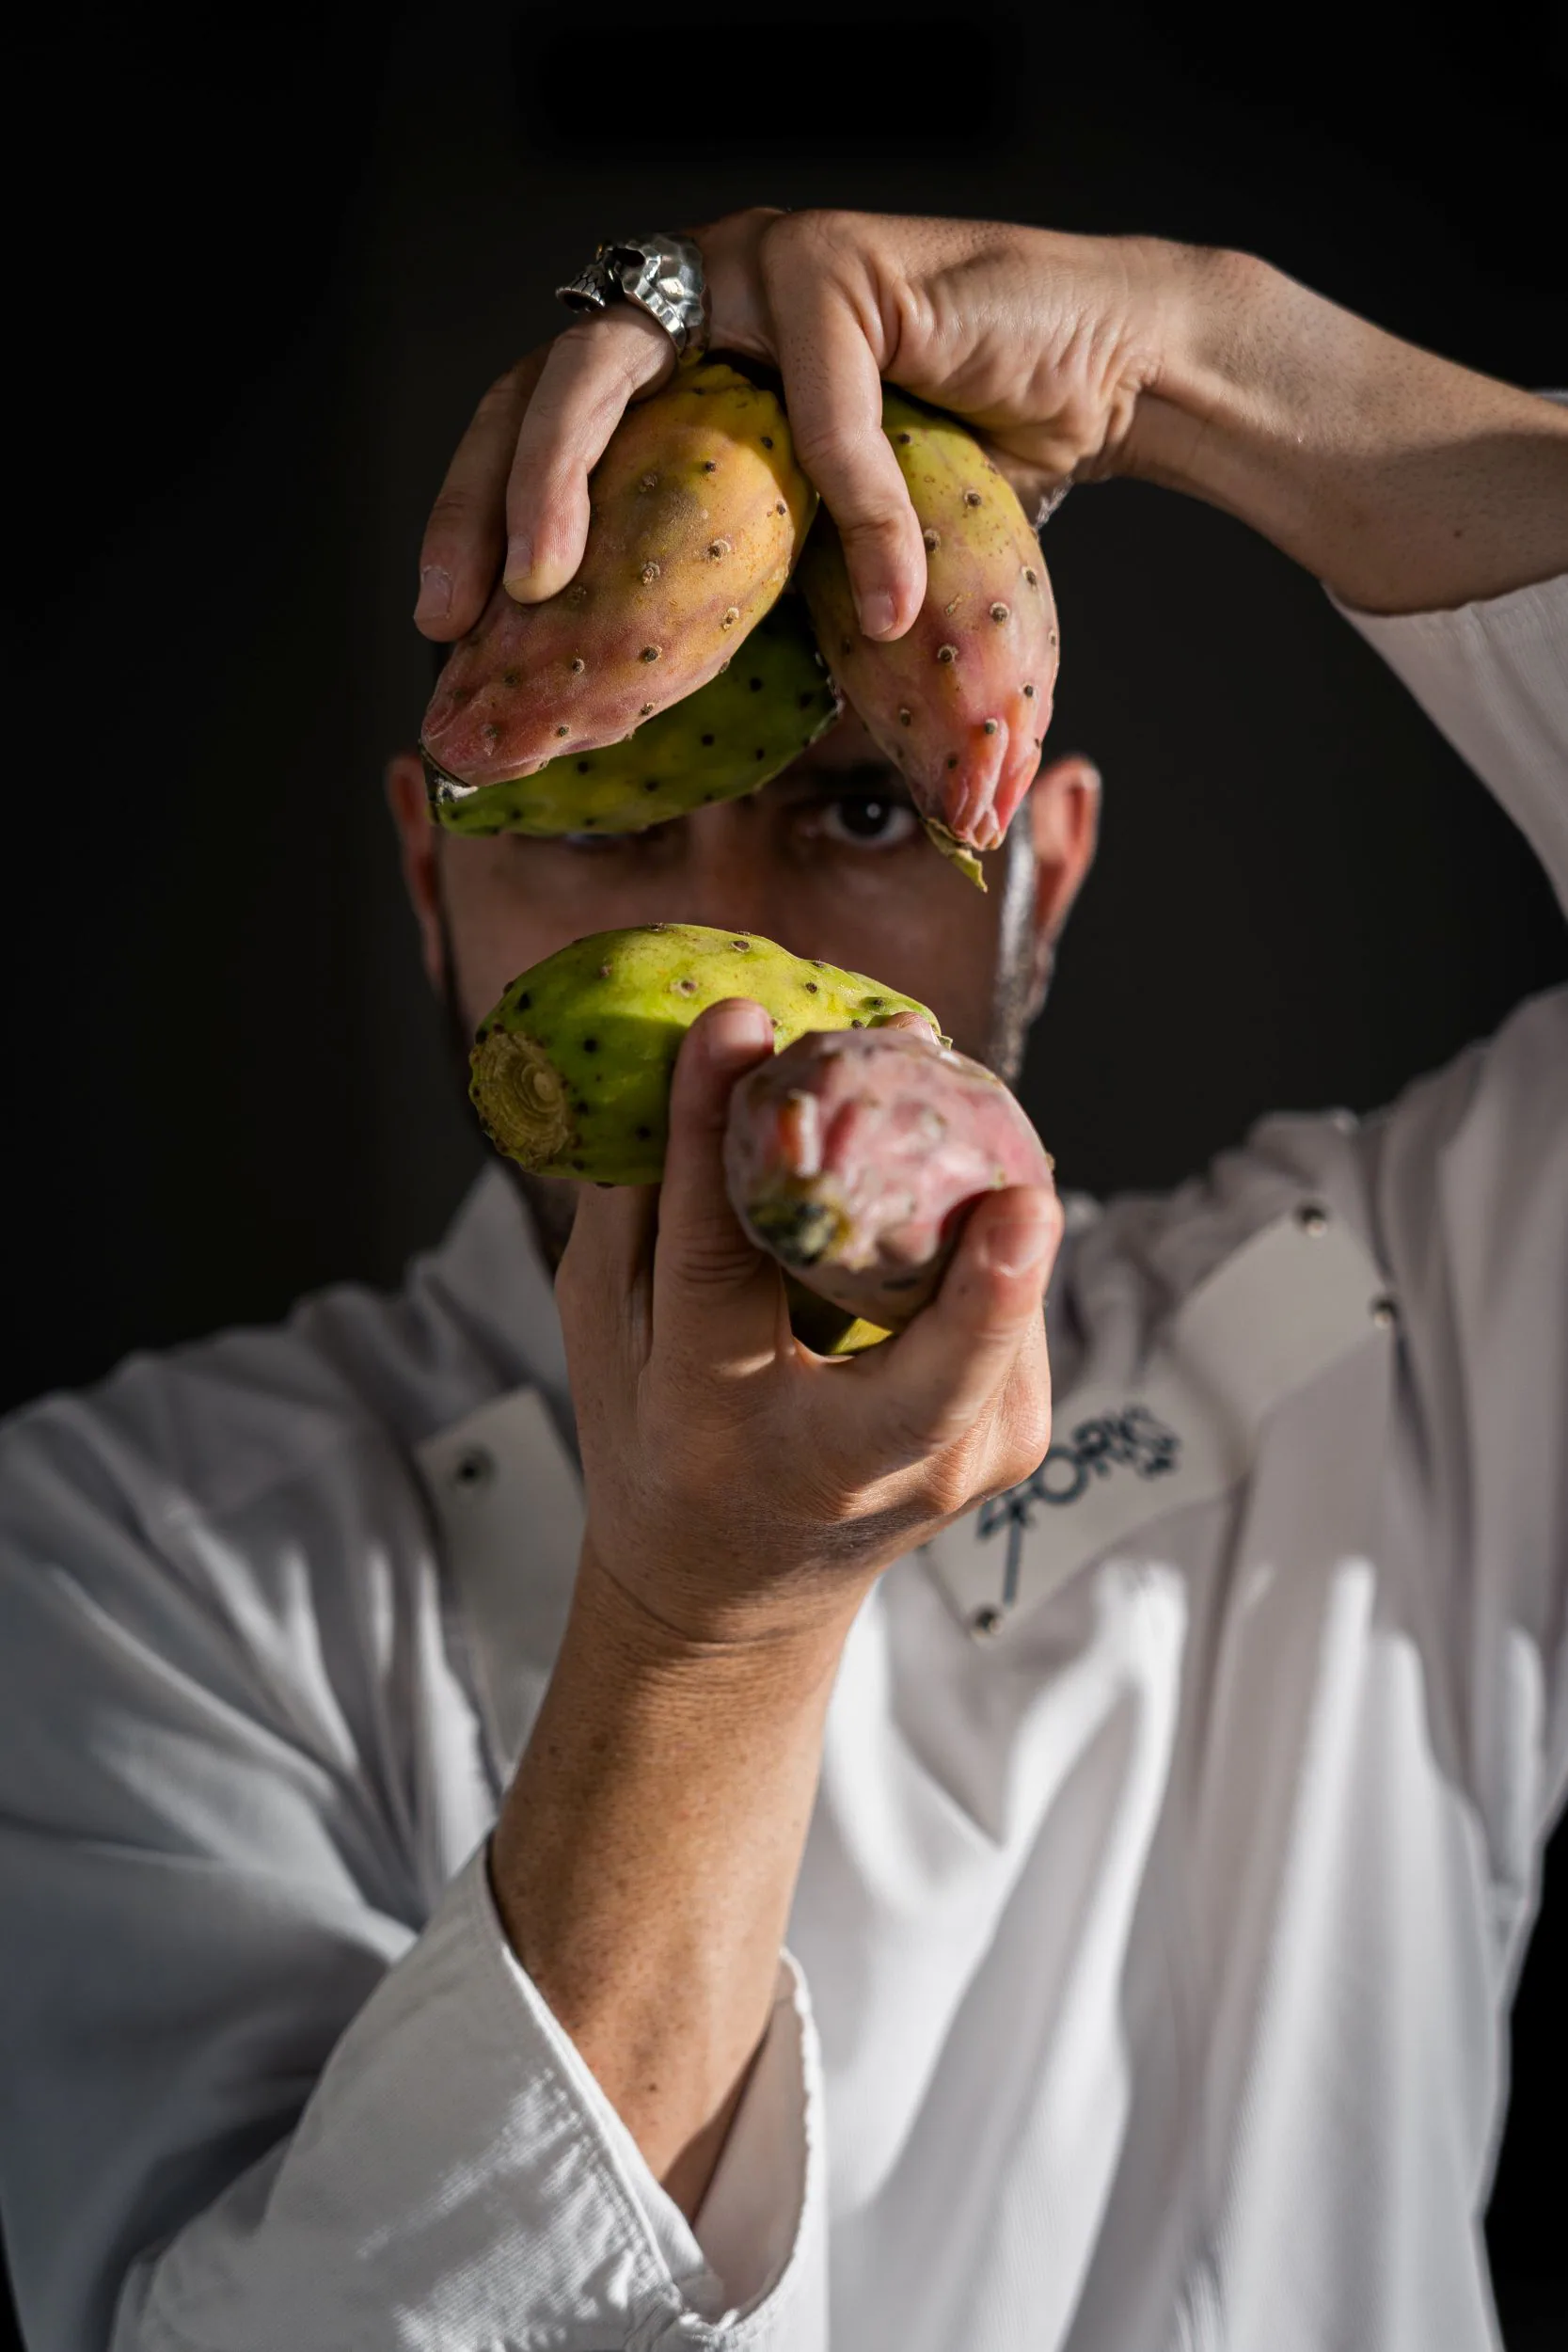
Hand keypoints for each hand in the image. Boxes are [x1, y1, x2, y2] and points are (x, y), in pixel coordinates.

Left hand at [416, 209, 1183, 641]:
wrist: (1100, 380)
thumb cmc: (963, 470)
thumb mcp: (820, 544)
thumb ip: (741, 584)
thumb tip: (644, 725)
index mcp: (674, 357)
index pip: (536, 422)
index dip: (476, 511)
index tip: (444, 620)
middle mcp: (690, 293)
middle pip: (543, 382)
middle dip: (490, 496)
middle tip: (483, 606)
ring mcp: (748, 264)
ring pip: (615, 360)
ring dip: (572, 478)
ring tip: (562, 591)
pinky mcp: (835, 263)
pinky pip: (822, 405)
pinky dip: (862, 516)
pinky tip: (889, 606)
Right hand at [554, 995, 1061, 1649]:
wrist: (738, 1590)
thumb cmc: (657, 1435)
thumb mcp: (608, 1331)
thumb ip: (638, 1207)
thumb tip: (693, 1049)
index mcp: (714, 1429)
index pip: (720, 1271)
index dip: (722, 1144)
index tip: (735, 1029)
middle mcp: (848, 1464)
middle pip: (936, 1368)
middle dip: (988, 1278)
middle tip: (1006, 1171)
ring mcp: (954, 1464)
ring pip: (1005, 1317)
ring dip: (996, 1199)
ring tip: (943, 1073)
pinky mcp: (1015, 1440)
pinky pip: (1019, 1309)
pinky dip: (1002, 1231)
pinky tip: (969, 1151)